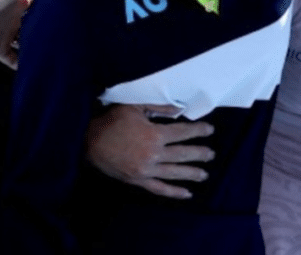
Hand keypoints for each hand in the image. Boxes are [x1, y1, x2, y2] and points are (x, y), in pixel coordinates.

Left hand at [0, 0, 71, 68]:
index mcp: (22, 3)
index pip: (43, 7)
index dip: (56, 10)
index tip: (72, 13)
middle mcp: (16, 19)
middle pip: (36, 26)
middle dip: (49, 31)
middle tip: (70, 36)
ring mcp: (7, 34)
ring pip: (27, 44)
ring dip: (38, 48)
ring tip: (58, 54)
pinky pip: (14, 60)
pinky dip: (23, 65)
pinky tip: (38, 68)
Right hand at [85, 104, 214, 198]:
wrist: (88, 141)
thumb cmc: (112, 121)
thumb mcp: (135, 107)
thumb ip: (159, 107)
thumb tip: (179, 109)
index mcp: (155, 134)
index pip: (183, 133)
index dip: (199, 131)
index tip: (209, 131)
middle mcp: (153, 154)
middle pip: (183, 154)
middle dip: (200, 154)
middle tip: (211, 154)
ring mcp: (146, 170)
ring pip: (175, 173)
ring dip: (192, 174)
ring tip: (205, 174)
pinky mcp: (138, 180)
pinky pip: (160, 188)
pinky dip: (174, 192)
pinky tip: (187, 194)